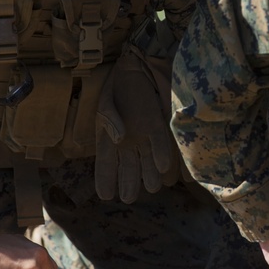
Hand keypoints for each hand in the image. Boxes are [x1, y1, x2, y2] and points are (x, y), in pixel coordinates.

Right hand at [95, 44, 182, 202]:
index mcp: (108, 142)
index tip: (105, 195)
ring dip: (148, 174)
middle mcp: (127, 144)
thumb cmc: (113, 91)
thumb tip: (118, 139)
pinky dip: (161, 154)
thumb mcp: (105, 105)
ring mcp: (143, 137)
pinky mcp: (157, 126)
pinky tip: (163, 166)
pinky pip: (160, 142)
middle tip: (128, 197)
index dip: (105, 181)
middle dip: (128, 184)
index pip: (105, 167)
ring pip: (146, 162)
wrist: (131, 71)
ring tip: (151, 187)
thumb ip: (109, 121)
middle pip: (127, 169)